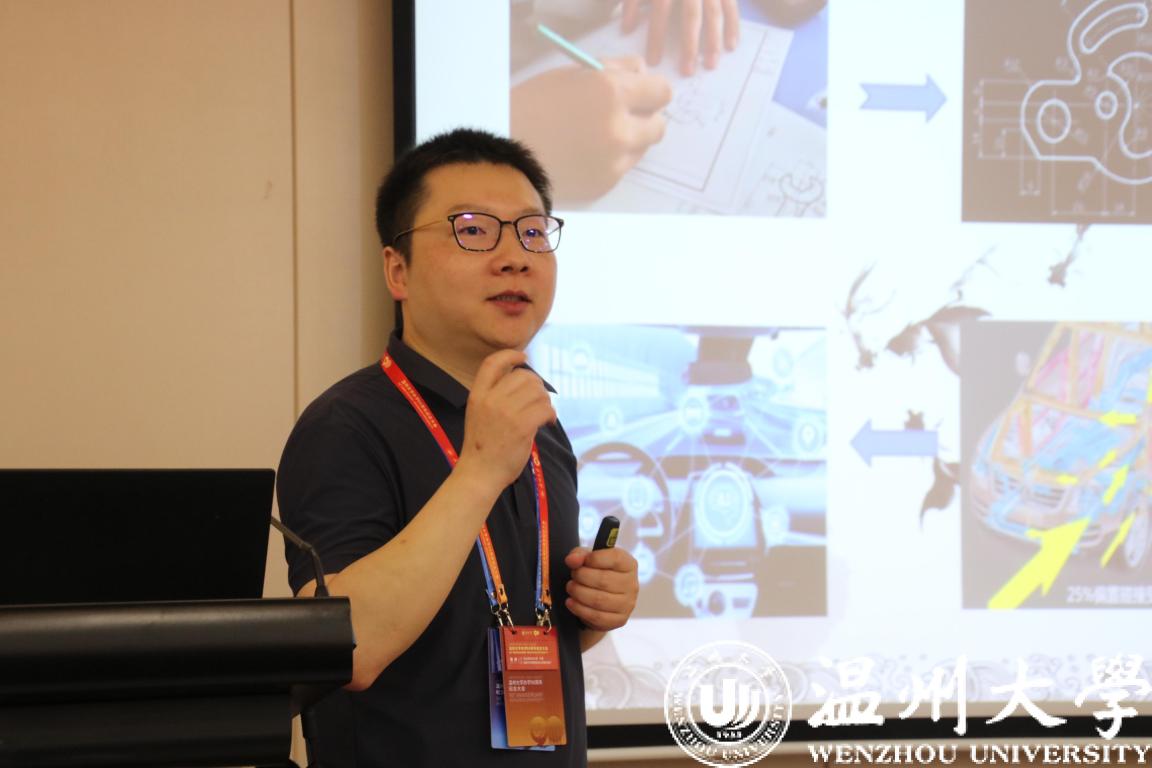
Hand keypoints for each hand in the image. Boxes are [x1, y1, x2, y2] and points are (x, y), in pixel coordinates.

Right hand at [458, 350, 555, 488]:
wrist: (479, 473)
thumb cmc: (481, 447)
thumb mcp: (478, 414)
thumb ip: (494, 397)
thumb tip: (523, 382)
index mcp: (477, 395)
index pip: (492, 363)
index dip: (510, 354)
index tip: (523, 357)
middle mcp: (491, 400)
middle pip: (523, 376)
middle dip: (537, 386)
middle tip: (539, 400)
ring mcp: (506, 412)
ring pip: (538, 392)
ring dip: (546, 401)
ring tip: (544, 413)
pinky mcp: (522, 426)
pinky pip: (545, 408)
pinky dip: (551, 414)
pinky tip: (548, 422)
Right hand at [511, 57, 670, 201]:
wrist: (500, 155)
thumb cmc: (530, 107)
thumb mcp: (571, 75)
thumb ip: (613, 71)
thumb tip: (644, 75)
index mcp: (611, 92)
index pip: (662, 92)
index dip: (650, 92)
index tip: (639, 94)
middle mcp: (620, 129)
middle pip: (658, 126)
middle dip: (642, 120)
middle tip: (616, 118)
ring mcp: (615, 162)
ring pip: (641, 149)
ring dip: (627, 142)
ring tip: (592, 139)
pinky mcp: (606, 186)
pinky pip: (621, 169)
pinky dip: (609, 162)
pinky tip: (580, 157)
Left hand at [563, 546, 638, 631]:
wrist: (600, 600)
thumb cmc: (595, 573)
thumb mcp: (587, 559)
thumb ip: (579, 554)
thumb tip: (572, 560)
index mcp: (628, 564)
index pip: (615, 558)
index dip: (594, 558)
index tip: (582, 561)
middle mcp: (632, 584)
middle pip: (603, 580)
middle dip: (581, 576)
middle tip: (573, 576)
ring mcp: (628, 604)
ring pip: (598, 600)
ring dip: (578, 593)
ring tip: (571, 588)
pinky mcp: (620, 620)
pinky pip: (597, 616)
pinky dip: (579, 609)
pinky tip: (571, 602)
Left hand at [622, 0, 739, 75]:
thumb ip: (632, 2)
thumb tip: (626, 28)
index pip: (661, 9)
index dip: (656, 35)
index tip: (653, 61)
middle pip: (691, 15)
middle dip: (689, 44)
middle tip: (686, 71)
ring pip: (714, 13)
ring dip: (713, 40)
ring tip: (710, 65)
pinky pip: (731, 7)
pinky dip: (733, 26)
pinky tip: (731, 46)